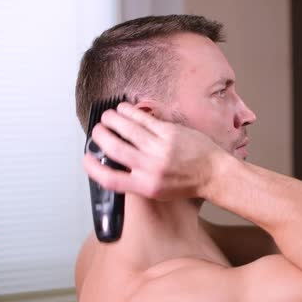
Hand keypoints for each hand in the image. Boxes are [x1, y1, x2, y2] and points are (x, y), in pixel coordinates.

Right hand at [82, 103, 226, 200]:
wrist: (214, 174)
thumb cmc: (188, 183)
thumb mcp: (159, 192)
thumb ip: (137, 180)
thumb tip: (116, 166)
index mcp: (146, 186)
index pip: (110, 179)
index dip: (92, 168)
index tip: (87, 158)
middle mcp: (151, 167)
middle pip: (114, 148)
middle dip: (100, 136)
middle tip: (97, 130)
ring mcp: (161, 148)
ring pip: (127, 129)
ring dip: (112, 119)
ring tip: (107, 116)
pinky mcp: (170, 132)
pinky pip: (144, 119)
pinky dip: (130, 112)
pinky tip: (124, 109)